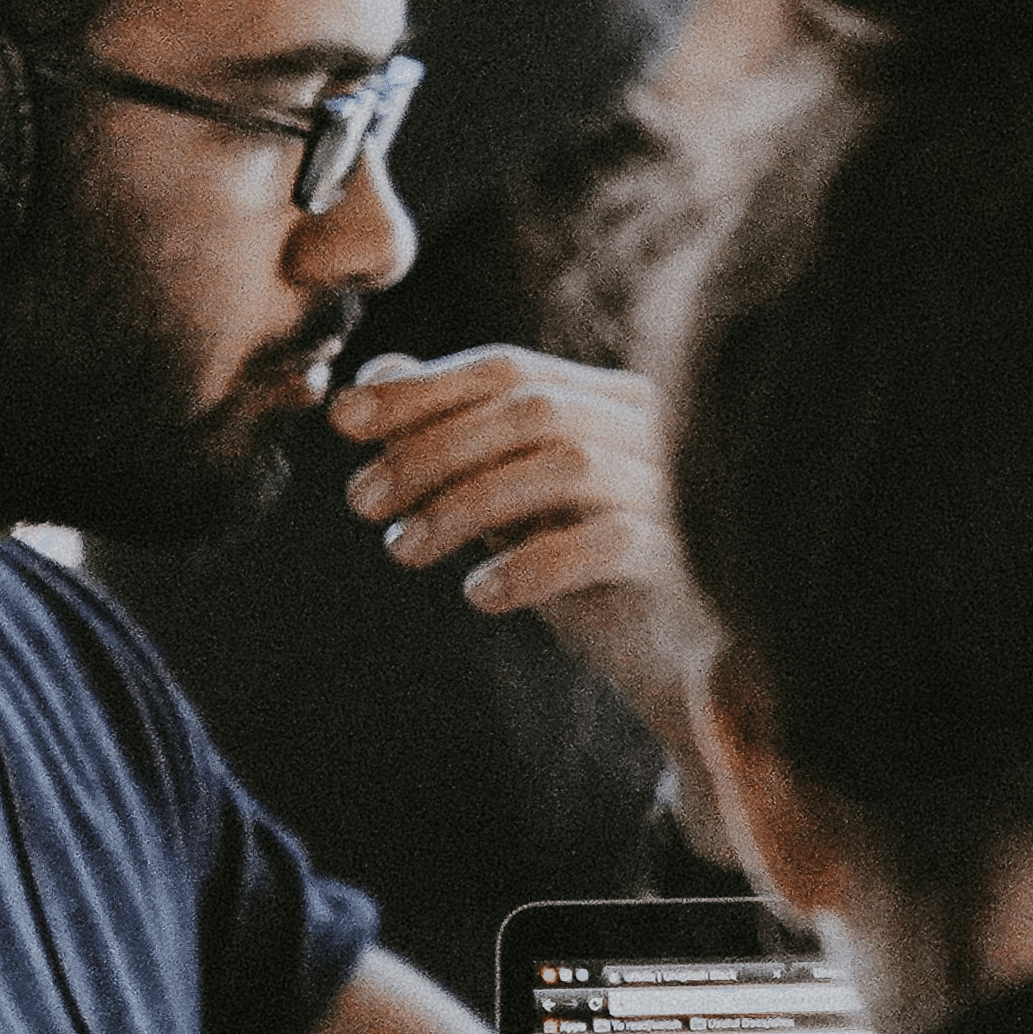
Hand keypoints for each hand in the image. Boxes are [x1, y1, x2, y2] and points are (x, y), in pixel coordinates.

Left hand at [328, 349, 701, 752]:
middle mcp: (655, 430)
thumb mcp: (511, 500)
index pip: (510, 368)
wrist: (680, 666)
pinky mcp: (689, 558)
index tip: (343, 420)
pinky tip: (480, 596)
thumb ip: (458, 434)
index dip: (421, 388)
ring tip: (404, 551)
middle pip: (531, 408)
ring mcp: (678, 490)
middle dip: (431, 449)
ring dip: (465, 504)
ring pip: (565, 464)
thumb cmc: (591, 576)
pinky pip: (605, 541)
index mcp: (612, 401)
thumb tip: (379, 369)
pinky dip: (530, 564)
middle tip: (363, 502)